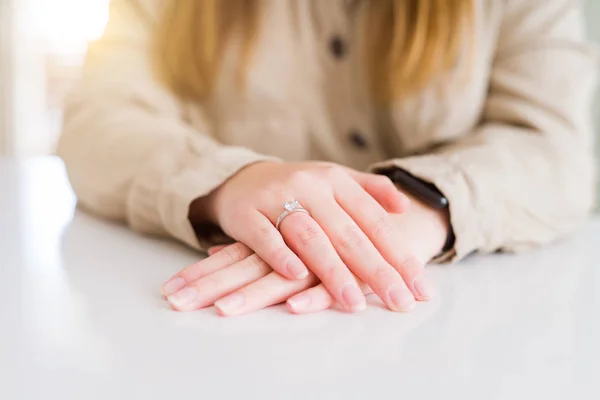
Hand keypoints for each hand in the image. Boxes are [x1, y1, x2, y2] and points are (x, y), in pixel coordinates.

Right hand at [188, 161, 429, 312]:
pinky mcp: (247, 213)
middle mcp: (310, 187)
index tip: (420, 288)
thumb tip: (405, 206)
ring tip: (354, 302)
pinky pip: (265, 236)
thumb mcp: (334, 179)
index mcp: (336, 180)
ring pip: (310, 237)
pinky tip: (296, 276)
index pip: (374, 221)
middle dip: (376, 271)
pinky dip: (280, 255)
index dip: (399, 255)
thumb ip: (370, 189)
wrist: (242, 177)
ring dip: (333, 270)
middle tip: (399, 302)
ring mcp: (276, 198)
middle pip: (347, 233)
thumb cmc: (298, 187)